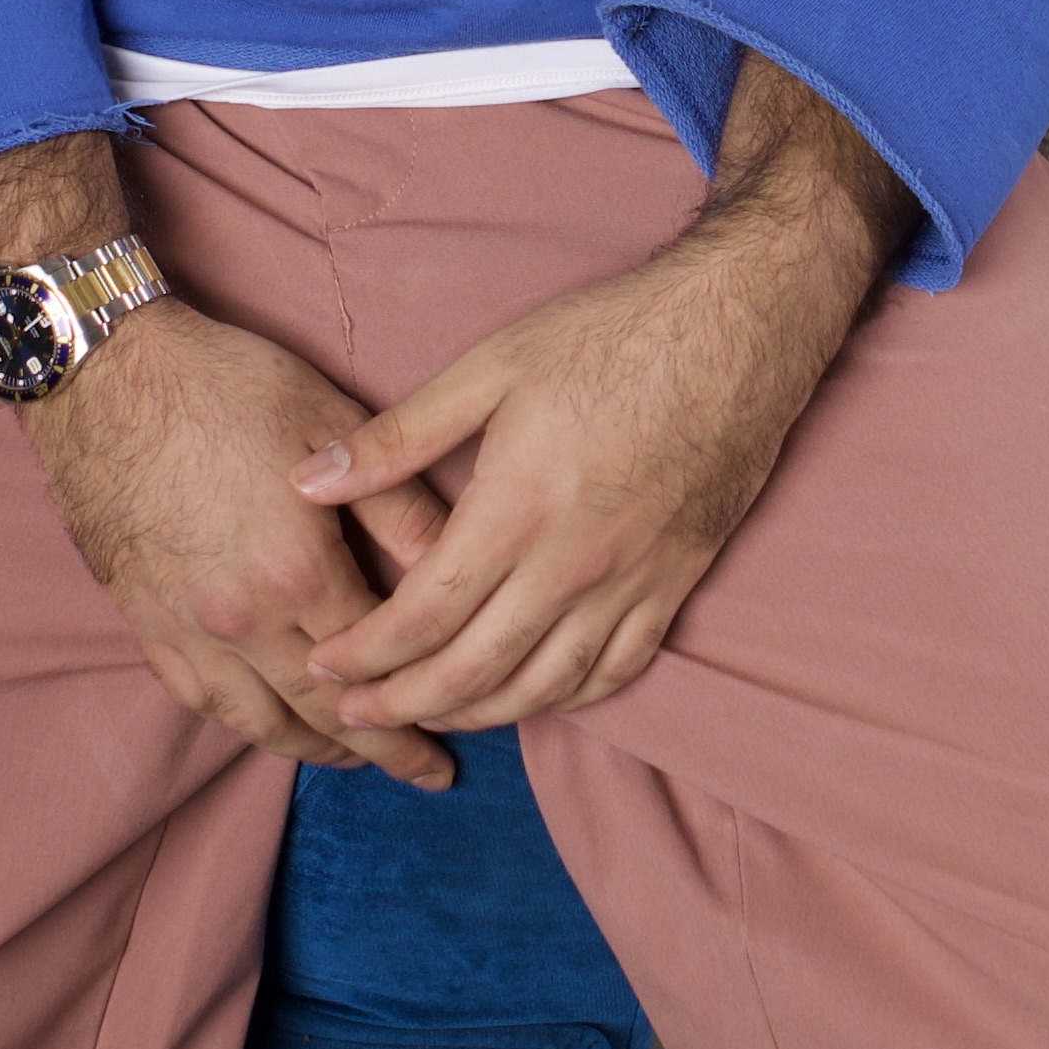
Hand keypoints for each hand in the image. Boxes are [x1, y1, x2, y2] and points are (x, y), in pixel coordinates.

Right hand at [26, 305, 461, 788]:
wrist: (102, 374)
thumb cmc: (222, 385)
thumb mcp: (332, 424)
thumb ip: (399, 507)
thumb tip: (460, 571)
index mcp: (296, 572)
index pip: (377, 667)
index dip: (420, 711)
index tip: (451, 742)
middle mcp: (240, 619)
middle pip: (324, 714)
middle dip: (382, 751)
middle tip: (423, 774)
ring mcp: (185, 628)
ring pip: (259, 722)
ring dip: (314, 749)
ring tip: (353, 756)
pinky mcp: (144, 621)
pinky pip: (200, 699)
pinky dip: (244, 724)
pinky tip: (268, 722)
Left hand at [292, 65, 915, 738]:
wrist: (740, 329)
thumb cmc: (611, 336)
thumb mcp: (492, 367)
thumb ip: (398, 437)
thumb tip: (308, 479)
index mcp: (518, 509)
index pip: (422, 615)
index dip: (365, 655)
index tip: (323, 667)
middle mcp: (574, 563)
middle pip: (473, 668)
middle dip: (403, 702)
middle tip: (349, 716)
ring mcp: (632, 581)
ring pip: (543, 686)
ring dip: (478, 714)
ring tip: (429, 718)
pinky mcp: (676, 583)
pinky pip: (616, 671)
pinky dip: (564, 700)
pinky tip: (531, 700)